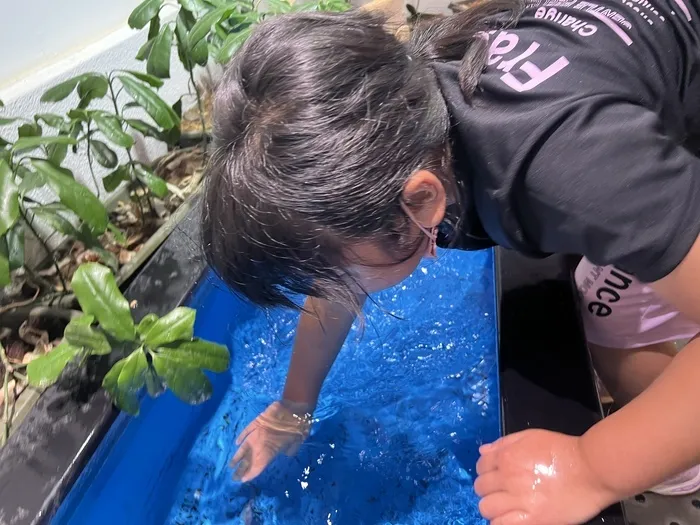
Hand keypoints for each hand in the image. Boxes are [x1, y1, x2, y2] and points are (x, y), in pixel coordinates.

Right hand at [230, 400, 311, 481]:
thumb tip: (286, 454)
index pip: (258, 465)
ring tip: (231, 465)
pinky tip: (236, 443)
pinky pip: (247, 430)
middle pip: (249, 458)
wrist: (296, 407)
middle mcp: (261, 443)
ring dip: (238, 456)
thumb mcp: (298, 441)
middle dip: (242, 469)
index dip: (251, 473)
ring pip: (245, 446)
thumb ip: (290, 450)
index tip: (244, 480)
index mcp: (271, 450)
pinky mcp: (257, 421)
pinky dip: (241, 436)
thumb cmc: (301, 426)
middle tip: (234, 478)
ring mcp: (257, 432)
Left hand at [474, 429, 618, 524]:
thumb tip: (483, 451)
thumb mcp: (531, 436)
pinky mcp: (532, 520)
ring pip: (486, 508)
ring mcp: (519, 500)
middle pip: (481, 488)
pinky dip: (501, 522)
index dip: (486, 471)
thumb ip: (504, 442)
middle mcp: (508, 477)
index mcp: (507, 456)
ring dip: (493, 507)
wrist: (592, 469)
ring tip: (506, 507)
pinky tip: (511, 519)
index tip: (496, 476)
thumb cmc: (563, 450)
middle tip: (502, 492)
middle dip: (488, 489)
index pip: (480, 466)